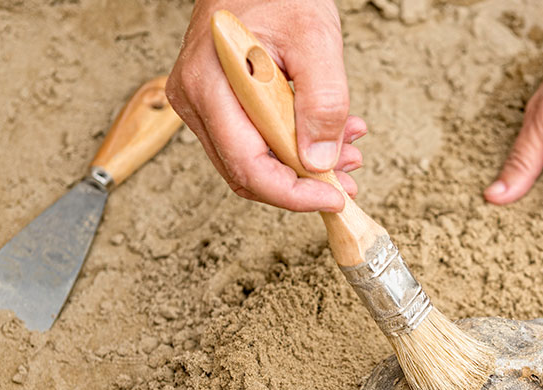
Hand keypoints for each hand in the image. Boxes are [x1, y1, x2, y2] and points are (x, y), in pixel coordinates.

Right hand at [167, 0, 365, 211]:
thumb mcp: (316, 40)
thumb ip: (322, 101)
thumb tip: (319, 162)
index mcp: (210, 85)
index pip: (247, 166)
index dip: (292, 194)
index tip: (333, 196)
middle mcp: (195, 99)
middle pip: (247, 172)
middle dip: (301, 185)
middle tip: (346, 179)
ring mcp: (201, 103)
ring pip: (251, 161)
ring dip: (302, 166)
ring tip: (346, 150)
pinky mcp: (216, 104)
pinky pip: (252, 141)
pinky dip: (293, 146)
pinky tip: (327, 135)